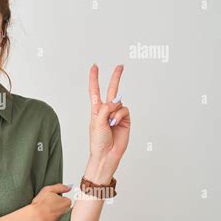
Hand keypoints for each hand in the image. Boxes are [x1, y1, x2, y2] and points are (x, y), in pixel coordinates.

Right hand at [30, 184, 71, 220]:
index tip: (53, 201)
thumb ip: (60, 187)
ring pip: (61, 217)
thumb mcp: (48, 190)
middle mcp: (67, 212)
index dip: (59, 200)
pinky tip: (47, 220)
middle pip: (65, 209)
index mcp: (66, 202)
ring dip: (57, 215)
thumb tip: (69, 187)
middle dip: (59, 208)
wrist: (34, 217)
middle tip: (50, 207)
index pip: (66, 200)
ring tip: (48, 214)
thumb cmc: (40, 204)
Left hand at [87, 64, 130, 181]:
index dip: (94, 79)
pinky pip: (124, 110)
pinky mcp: (126, 119)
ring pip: (118, 102)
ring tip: (110, 124)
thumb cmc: (98, 141)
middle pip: (111, 90)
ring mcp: (117, 114)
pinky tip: (116, 124)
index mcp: (96, 110)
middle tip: (120, 66)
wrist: (107, 154)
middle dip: (116, 77)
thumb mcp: (96, 122)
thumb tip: (115, 101)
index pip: (95, 91)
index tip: (95, 67)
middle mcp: (107, 110)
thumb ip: (104, 109)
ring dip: (113, 112)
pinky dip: (119, 116)